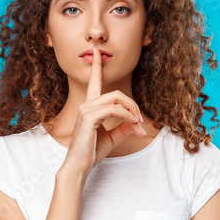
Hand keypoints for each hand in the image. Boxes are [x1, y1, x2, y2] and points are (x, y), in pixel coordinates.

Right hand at [61, 48, 146, 177]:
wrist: (79, 166)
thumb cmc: (91, 152)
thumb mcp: (112, 138)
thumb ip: (123, 127)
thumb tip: (135, 122)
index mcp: (89, 107)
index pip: (93, 83)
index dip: (96, 67)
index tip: (96, 53)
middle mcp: (86, 105)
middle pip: (115, 93)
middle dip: (132, 104)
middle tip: (140, 121)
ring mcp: (86, 110)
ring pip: (116, 99)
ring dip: (132, 111)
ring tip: (138, 124)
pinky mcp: (89, 118)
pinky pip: (114, 110)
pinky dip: (127, 116)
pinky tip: (133, 124)